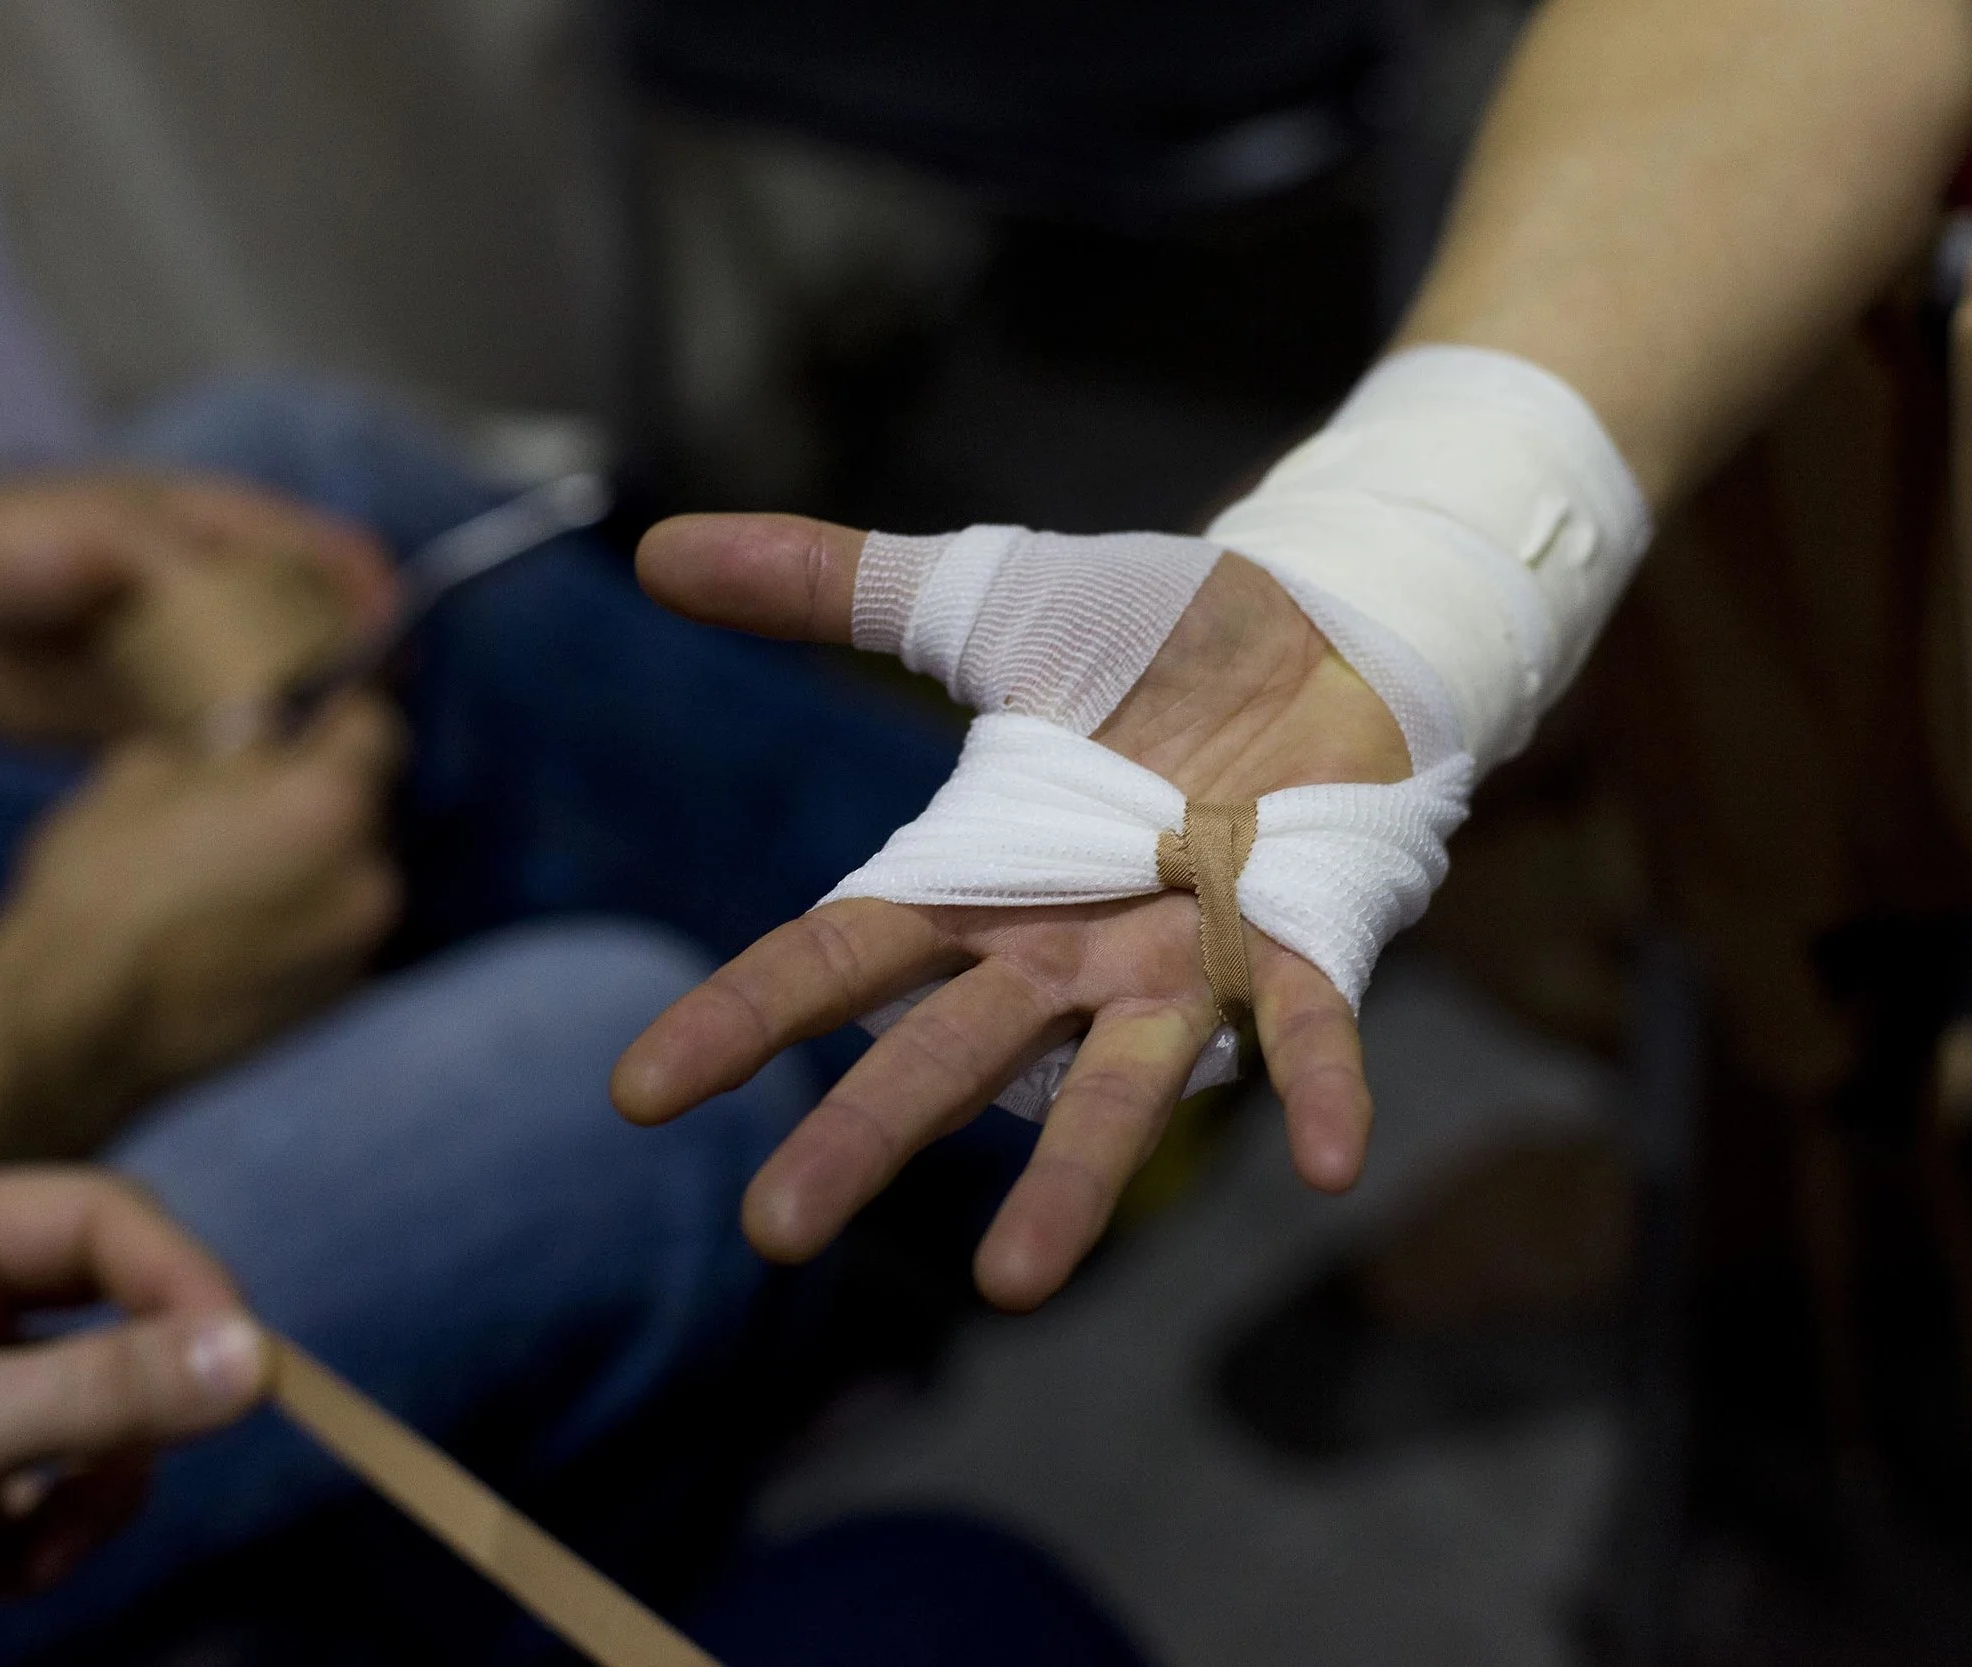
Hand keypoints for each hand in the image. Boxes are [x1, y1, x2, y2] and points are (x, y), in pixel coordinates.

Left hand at [0, 473, 394, 739]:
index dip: (371, 594)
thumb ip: (145, 564)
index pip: (332, 553)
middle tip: (346, 718)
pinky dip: (256, 765)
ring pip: (294, 693)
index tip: (385, 644)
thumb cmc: (1, 545)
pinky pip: (239, 745)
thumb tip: (180, 593)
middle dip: (351, 672)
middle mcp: (233, 597)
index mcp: (227, 532)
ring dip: (310, 726)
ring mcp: (209, 660)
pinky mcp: (176, 719)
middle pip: (329, 632)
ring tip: (303, 756)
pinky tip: (251, 784)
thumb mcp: (80, 537)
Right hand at [0, 691, 406, 1136]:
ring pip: (354, 871)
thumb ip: (226, 748)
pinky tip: (243, 919)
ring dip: (317, 858)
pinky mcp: (342, 995)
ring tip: (241, 865)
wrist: (80, 1023)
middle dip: (323, 793)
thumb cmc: (101, 887)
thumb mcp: (148, 773)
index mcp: (329, 801)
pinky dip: (306, 913)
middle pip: (368, 807)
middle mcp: (370, 872)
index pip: (376, 729)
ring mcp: (362, 942)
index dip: (348, 712)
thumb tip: (257, 734)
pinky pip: (337, 928)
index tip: (328, 706)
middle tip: (260, 794)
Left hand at [0, 1170, 264, 1621]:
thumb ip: (100, 1394)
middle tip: (172, 1450)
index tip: (251, 1362)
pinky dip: (47, 1536)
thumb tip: (257, 1361)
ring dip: (94, 1489)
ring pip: (102, 1406)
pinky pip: (62, 1482)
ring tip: (34, 1550)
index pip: (97, 1220)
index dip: (183, 1282)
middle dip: (133, 1403)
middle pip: (114, 1309)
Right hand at [612, 515, 1412, 1309]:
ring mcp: (1178, 964)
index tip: (640, 1090)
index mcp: (976, 876)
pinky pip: (1307, 1029)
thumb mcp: (981, 601)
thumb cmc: (1151, 637)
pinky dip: (1321, 1092)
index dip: (741, 1016)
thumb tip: (660, 550)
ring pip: (1111, 1086)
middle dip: (863, 1136)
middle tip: (777, 1235)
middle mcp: (1061, 949)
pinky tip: (1330, 1168)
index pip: (834, 954)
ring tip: (1013, 1287)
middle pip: (943, 1050)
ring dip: (1070, 1183)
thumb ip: (832, 585)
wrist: (1328, 622)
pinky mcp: (1300, 943)